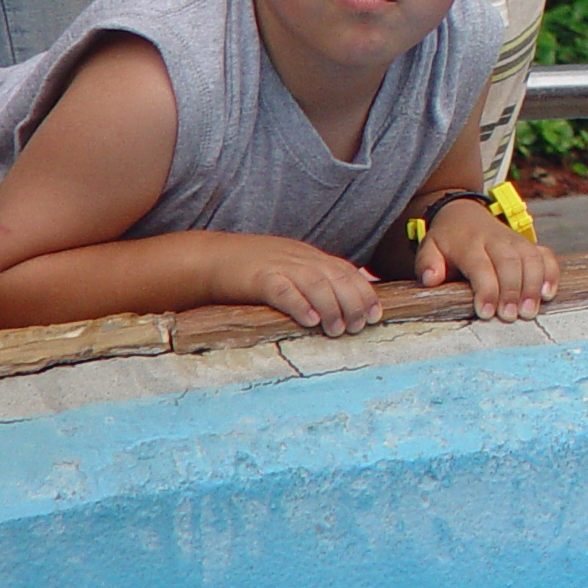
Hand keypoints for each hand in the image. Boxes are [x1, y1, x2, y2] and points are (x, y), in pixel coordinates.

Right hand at [214, 235, 382, 335]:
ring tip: (338, 330)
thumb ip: (312, 279)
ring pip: (316, 283)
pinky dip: (300, 304)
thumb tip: (339, 304)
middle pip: (337, 278)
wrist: (210, 258)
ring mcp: (280, 266)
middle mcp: (300, 259)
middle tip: (359, 327)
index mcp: (310, 257)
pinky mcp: (258, 278)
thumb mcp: (289, 267)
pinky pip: (283, 290)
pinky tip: (310, 321)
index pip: (346, 272)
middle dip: (354, 303)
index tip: (376, 315)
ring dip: (332, 308)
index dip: (364, 293)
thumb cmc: (251, 268)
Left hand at [415, 201, 561, 320]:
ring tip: (529, 311)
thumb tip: (431, 278)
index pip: (480, 266)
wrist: (464, 213)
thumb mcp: (429, 248)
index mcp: (469, 244)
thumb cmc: (447, 241)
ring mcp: (515, 241)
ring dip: (532, 286)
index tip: (486, 313)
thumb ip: (427, 263)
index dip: (486, 289)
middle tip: (510, 316)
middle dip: (512, 291)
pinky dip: (550, 273)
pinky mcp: (529, 244)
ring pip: (530, 259)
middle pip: (509, 262)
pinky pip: (545, 255)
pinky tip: (548, 294)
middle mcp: (496, 240)